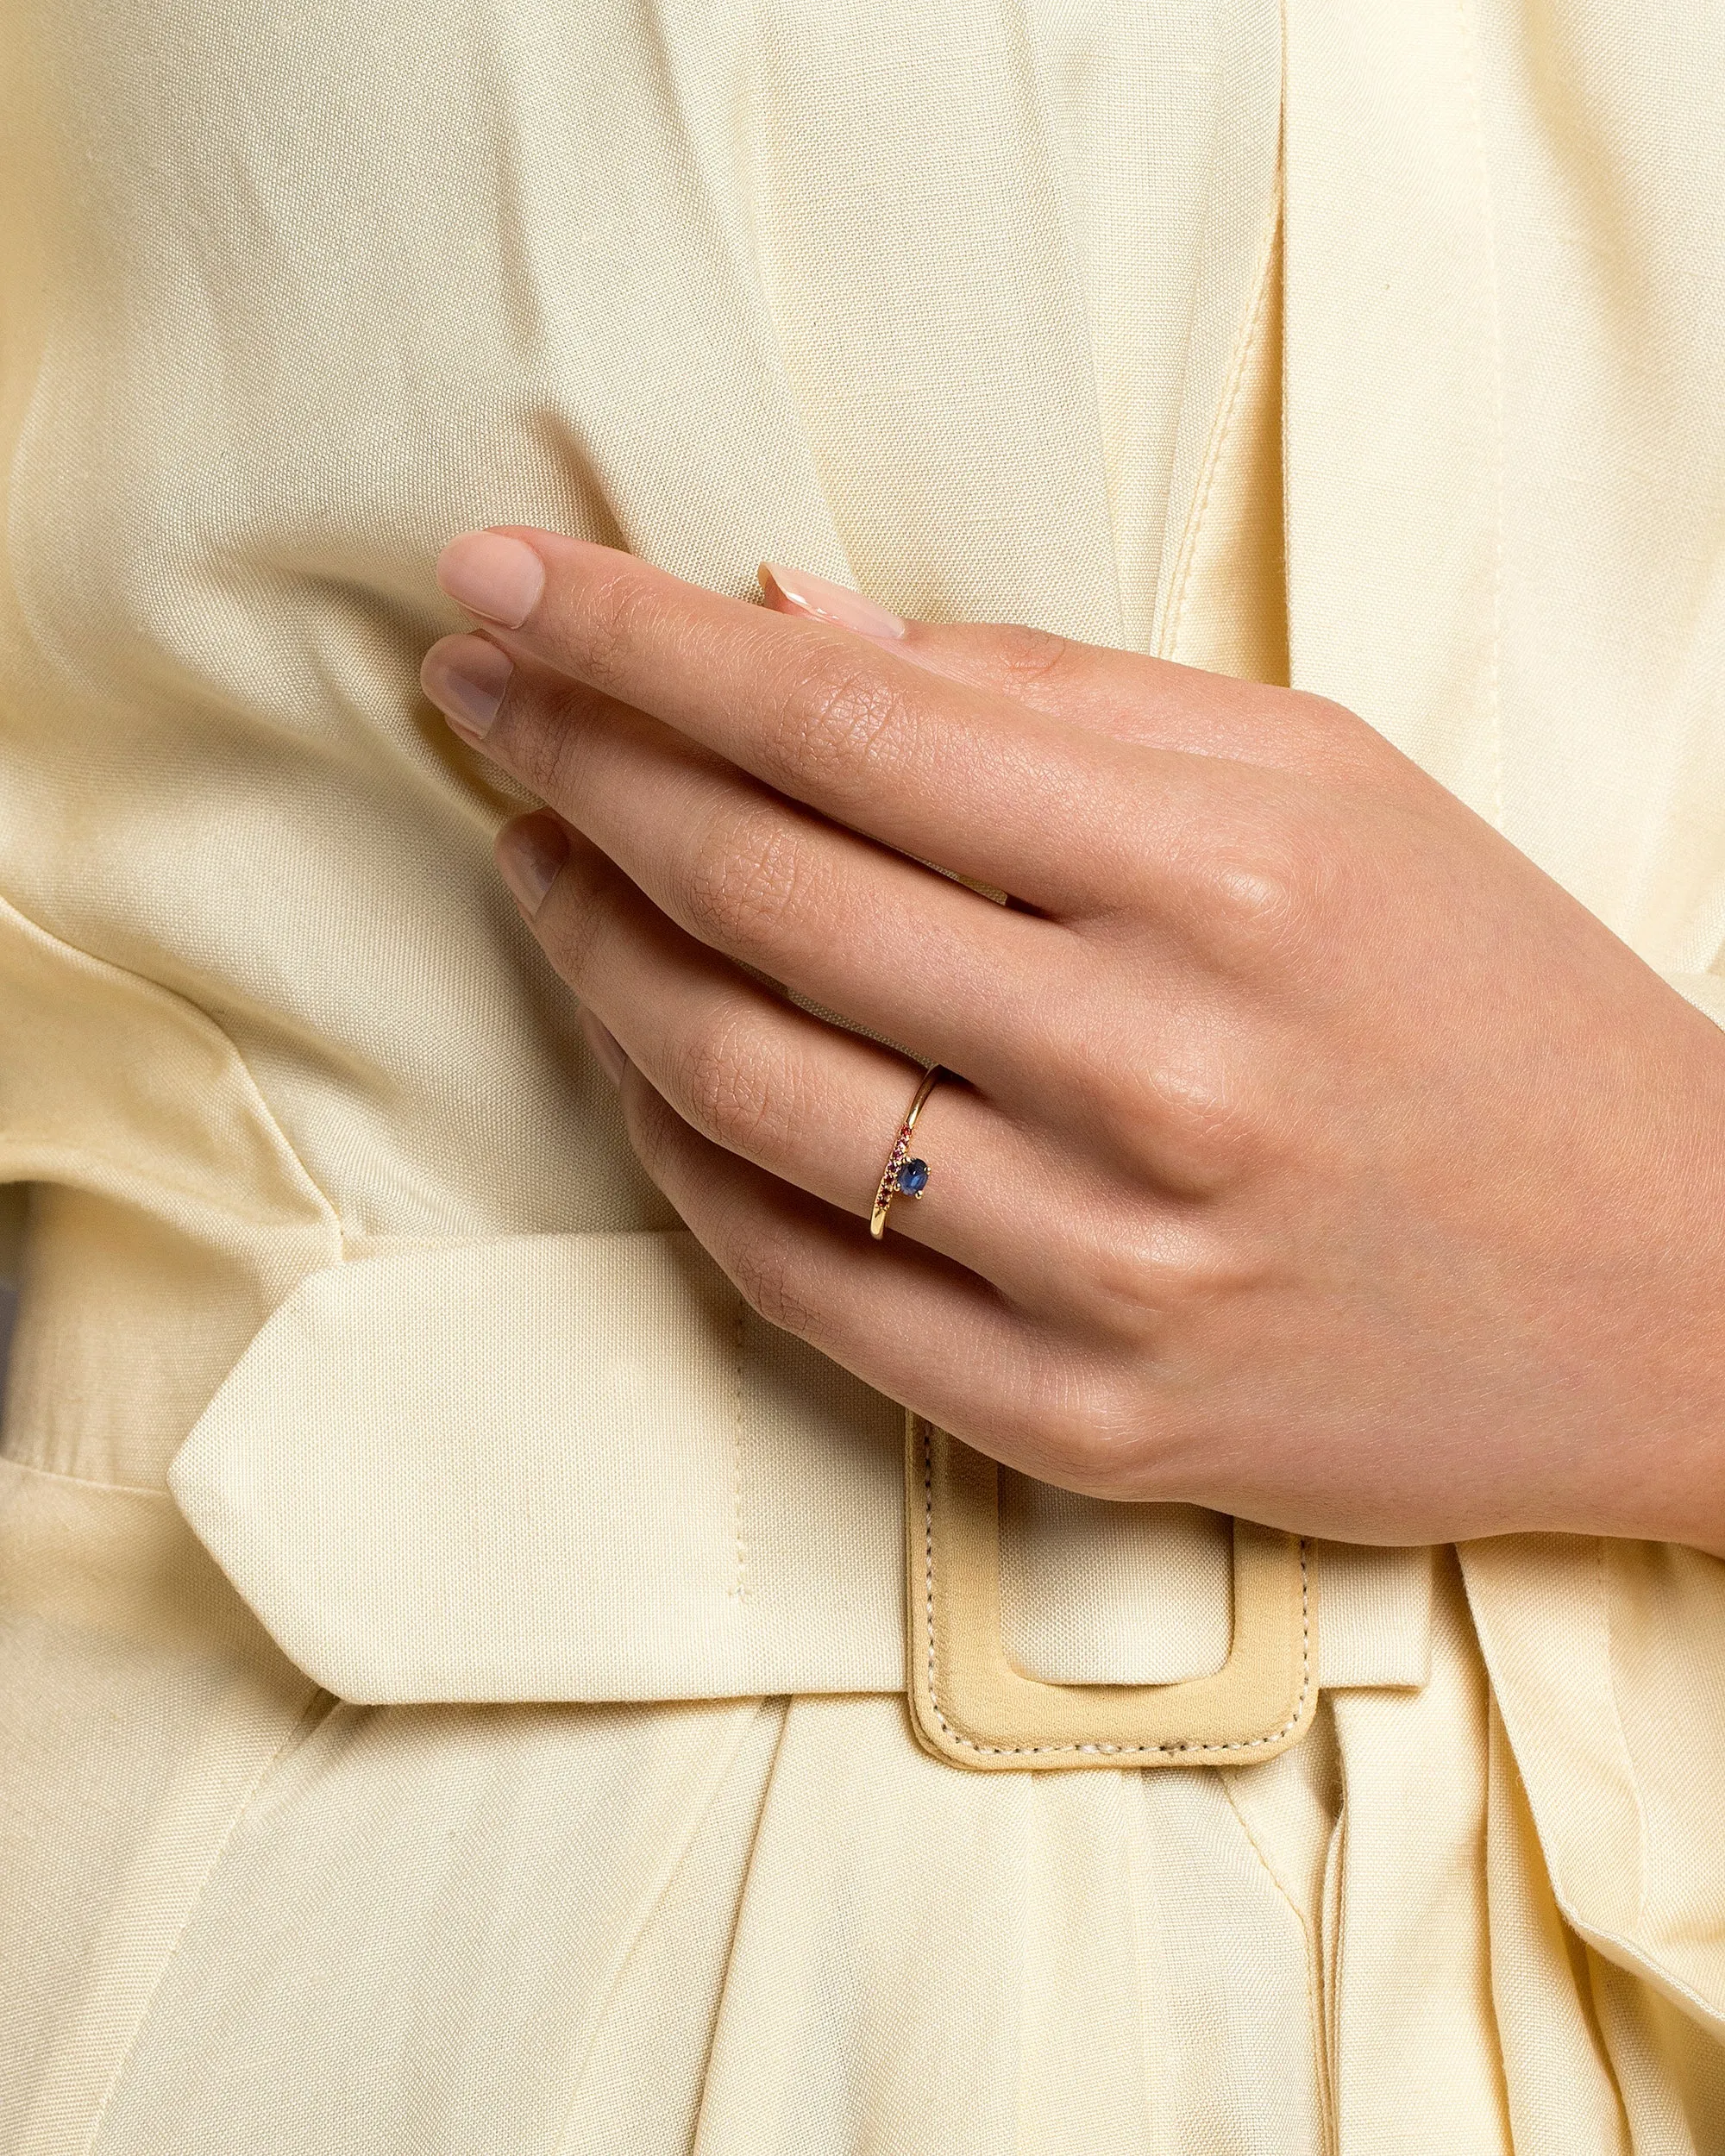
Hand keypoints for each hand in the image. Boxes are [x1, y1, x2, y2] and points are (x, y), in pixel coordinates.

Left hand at [421, 530, 1724, 1552]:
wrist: (1671, 1294)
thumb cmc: (1493, 1003)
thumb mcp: (1324, 787)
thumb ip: (1050, 695)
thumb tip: (793, 619)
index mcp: (1223, 874)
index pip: (846, 718)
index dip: (636, 640)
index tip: (499, 582)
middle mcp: (1150, 1074)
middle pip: (759, 890)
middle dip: (578, 766)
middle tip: (481, 697)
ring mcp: (1103, 1270)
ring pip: (738, 1089)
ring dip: (593, 955)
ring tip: (538, 860)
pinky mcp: (1077, 1421)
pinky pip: (793, 1281)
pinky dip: (674, 1153)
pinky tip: (633, 1055)